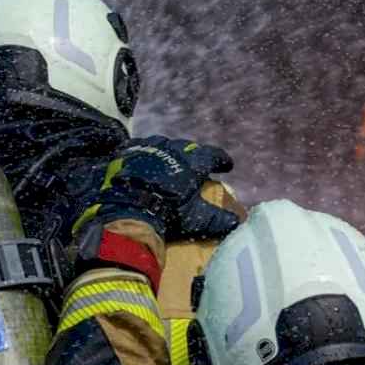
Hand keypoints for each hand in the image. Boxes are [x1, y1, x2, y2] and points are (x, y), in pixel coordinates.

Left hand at [92, 136, 240, 240]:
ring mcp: (151, 148)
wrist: (128, 206)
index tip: (227, 165)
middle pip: (188, 147)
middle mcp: (174, 149)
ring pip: (165, 143)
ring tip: (170, 159)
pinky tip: (145, 158)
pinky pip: (141, 146)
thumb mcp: (195, 218)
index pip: (213, 155)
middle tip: (196, 163)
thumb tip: (237, 221)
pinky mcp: (131, 151)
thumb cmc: (167, 211)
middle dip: (195, 154)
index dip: (221, 159)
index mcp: (193, 163)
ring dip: (170, 150)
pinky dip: (146, 152)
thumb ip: (217, 218)